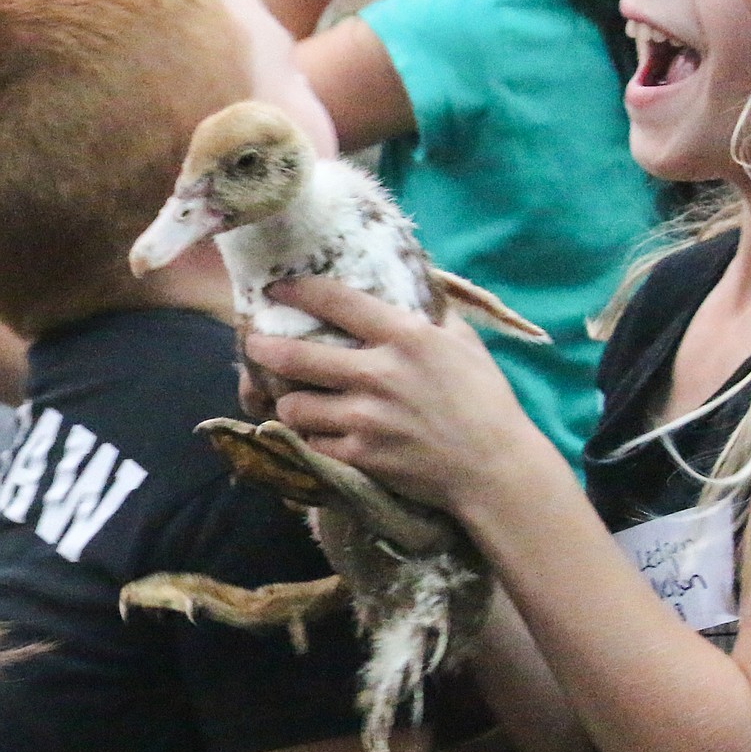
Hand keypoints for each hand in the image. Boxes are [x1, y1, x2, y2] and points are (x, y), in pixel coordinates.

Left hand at [243, 279, 540, 518]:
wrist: (494, 467)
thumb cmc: (486, 400)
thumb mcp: (465, 342)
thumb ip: (433, 313)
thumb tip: (414, 284)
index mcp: (406, 336)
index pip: (337, 301)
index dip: (299, 291)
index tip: (278, 290)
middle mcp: (379, 373)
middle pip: (296, 356)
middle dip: (264, 348)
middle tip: (255, 344)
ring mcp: (366, 418)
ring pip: (295, 406)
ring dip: (289, 402)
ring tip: (292, 399)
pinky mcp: (361, 456)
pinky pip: (313, 443)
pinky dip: (312, 437)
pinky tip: (319, 432)